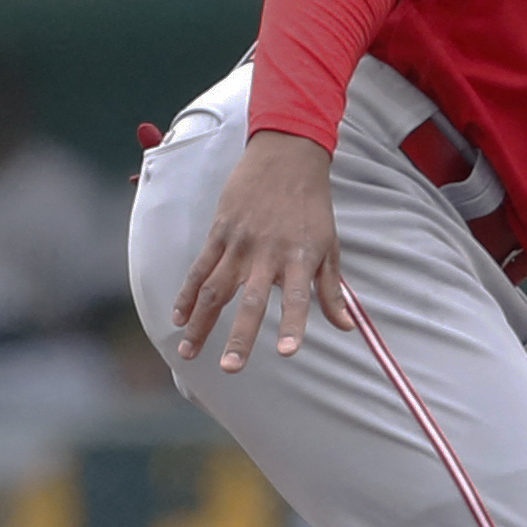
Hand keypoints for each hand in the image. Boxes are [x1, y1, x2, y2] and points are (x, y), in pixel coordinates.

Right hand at [171, 130, 352, 371]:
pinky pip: (200, 268)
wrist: (287, 158)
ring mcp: (240, 243)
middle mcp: (268, 254)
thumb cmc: (312, 206)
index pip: (299, 299)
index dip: (294, 325)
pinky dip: (188, 294)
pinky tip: (179, 317)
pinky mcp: (219, 232)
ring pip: (216, 290)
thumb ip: (333, 290)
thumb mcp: (330, 246)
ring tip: (190, 352)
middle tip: (231, 368)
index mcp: (300, 258)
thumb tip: (347, 327)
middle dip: (239, 337)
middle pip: (251, 302)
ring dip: (201, 323)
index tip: (289, 352)